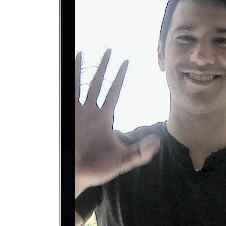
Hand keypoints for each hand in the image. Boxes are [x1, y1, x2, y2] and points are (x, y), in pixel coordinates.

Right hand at [75, 49, 160, 198]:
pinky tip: (69, 66)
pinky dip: (68, 78)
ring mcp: (78, 112)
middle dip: (104, 67)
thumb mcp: (124, 161)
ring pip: (81, 84)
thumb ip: (141, 152)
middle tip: (110, 50)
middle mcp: (91, 111)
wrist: (77, 176)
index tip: (125, 62)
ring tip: (85, 51)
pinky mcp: (68, 114)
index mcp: (105, 118)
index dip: (119, 77)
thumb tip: (157, 141)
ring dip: (84, 68)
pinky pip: (68, 91)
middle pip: (98, 83)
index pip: (114, 92)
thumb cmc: (99, 169)